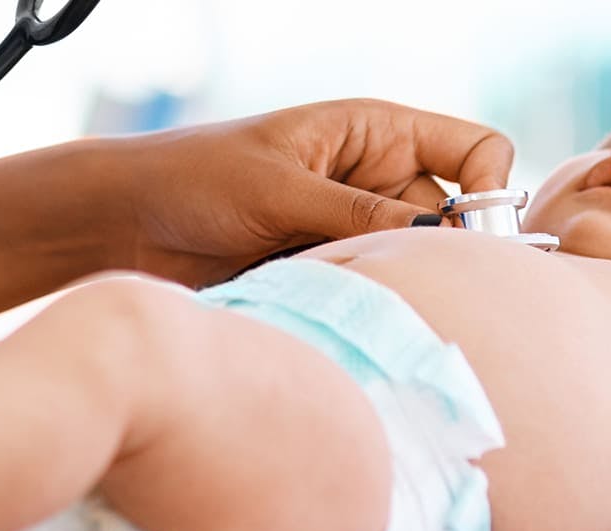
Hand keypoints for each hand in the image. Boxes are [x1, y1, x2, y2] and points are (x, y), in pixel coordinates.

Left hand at [0, 98, 509, 336]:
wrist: (124, 225)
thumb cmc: (193, 179)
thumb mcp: (282, 189)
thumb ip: (361, 212)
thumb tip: (442, 238)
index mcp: (376, 134)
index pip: (478, 152)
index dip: (487, 191)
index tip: (460, 233)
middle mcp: (376, 182)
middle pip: (455, 222)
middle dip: (439, 255)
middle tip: (400, 283)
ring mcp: (353, 232)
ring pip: (413, 269)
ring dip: (391, 287)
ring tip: (341, 295)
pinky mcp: (327, 276)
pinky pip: (371, 299)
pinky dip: (362, 311)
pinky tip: (330, 315)